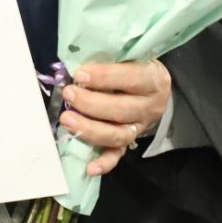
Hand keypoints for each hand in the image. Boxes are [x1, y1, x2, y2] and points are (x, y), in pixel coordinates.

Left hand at [58, 60, 172, 178]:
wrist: (154, 87)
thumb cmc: (135, 66)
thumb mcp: (130, 55)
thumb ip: (109, 59)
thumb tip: (77, 65)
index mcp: (152, 79)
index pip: (130, 78)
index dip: (104, 77)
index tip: (80, 74)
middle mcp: (149, 106)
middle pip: (121, 110)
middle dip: (91, 104)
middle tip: (68, 94)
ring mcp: (140, 127)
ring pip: (118, 135)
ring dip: (90, 129)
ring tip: (67, 119)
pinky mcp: (130, 141)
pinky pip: (118, 155)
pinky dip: (104, 163)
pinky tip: (89, 167)